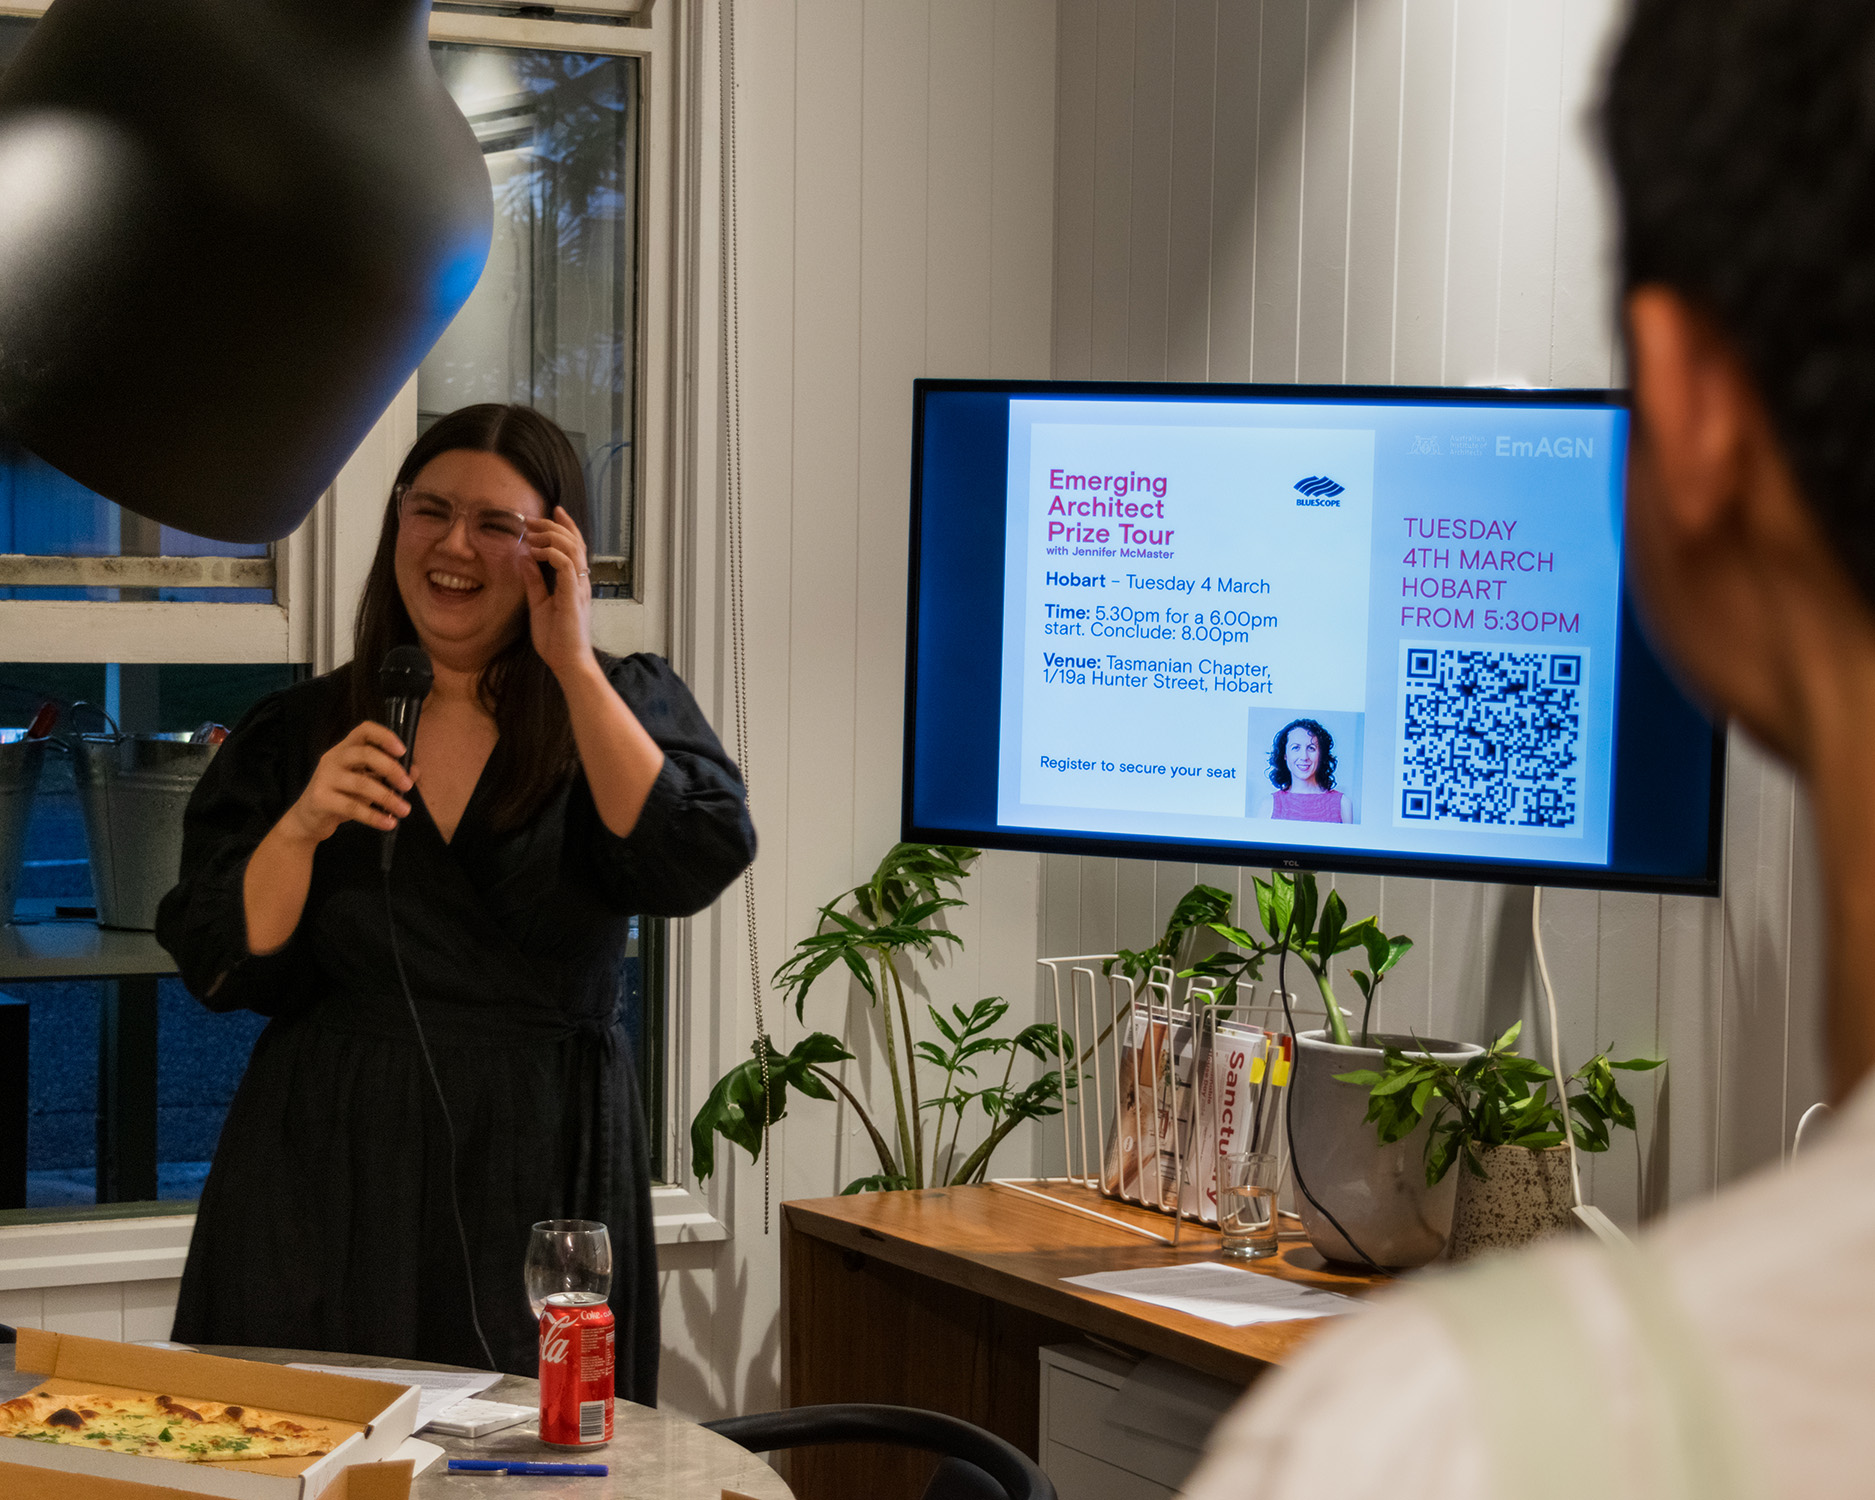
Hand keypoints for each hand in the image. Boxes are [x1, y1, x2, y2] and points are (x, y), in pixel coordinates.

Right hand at [282, 721, 413, 844]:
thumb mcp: (366, 782)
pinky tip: (388, 823)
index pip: (364, 730)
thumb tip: (415, 771)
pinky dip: (374, 816)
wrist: (309, 819)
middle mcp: (333, 758)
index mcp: (345, 749)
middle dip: (392, 769)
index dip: (384, 736)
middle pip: (366, 754)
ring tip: (404, 810)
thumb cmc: (342, 795)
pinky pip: (352, 807)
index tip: (403, 751)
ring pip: (362, 784)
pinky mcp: (321, 799)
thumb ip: (387, 775)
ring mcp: (325, 778)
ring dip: (387, 798)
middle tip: (407, 786)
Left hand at [519, 505, 593, 679]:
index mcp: (574, 583)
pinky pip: (565, 565)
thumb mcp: (539, 604)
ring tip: (531, 534)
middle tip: (531, 519)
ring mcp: (579, 588)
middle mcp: (581, 581)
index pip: (575, 546)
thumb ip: (534, 581)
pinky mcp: (573, 596)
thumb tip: (524, 559)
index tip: (553, 511)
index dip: (566, 526)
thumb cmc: (556, 639)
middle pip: (575, 542)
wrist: (568, 662)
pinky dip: (551, 553)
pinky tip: (535, 552)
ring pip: (572, 549)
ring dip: (551, 536)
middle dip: (554, 525)